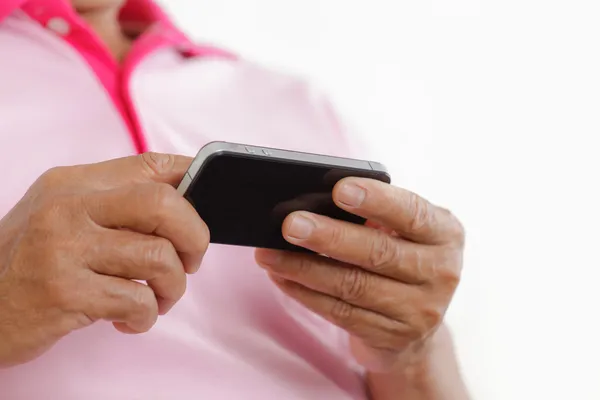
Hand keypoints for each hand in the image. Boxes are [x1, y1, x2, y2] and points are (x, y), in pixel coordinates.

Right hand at [0, 153, 208, 367]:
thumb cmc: (25, 265)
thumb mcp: (60, 218)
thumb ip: (113, 206)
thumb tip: (184, 205)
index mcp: (72, 184)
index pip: (150, 165)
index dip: (192, 179)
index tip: (206, 204)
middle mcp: (67, 208)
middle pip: (163, 204)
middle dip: (194, 237)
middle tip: (190, 261)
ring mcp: (64, 248)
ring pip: (158, 257)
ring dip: (173, 287)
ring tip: (157, 298)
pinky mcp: (64, 292)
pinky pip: (137, 300)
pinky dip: (146, 316)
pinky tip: (130, 319)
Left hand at [255, 178, 463, 371]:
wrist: (418, 324)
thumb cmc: (402, 257)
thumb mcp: (405, 232)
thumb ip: (376, 215)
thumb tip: (314, 202)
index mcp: (445, 234)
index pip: (411, 213)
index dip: (376, 200)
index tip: (339, 188)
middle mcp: (440, 273)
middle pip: (377, 253)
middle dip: (328, 236)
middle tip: (290, 224)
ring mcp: (419, 311)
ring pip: (352, 286)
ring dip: (304, 268)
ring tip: (268, 253)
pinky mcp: (391, 337)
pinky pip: (340, 313)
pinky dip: (304, 293)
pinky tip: (281, 277)